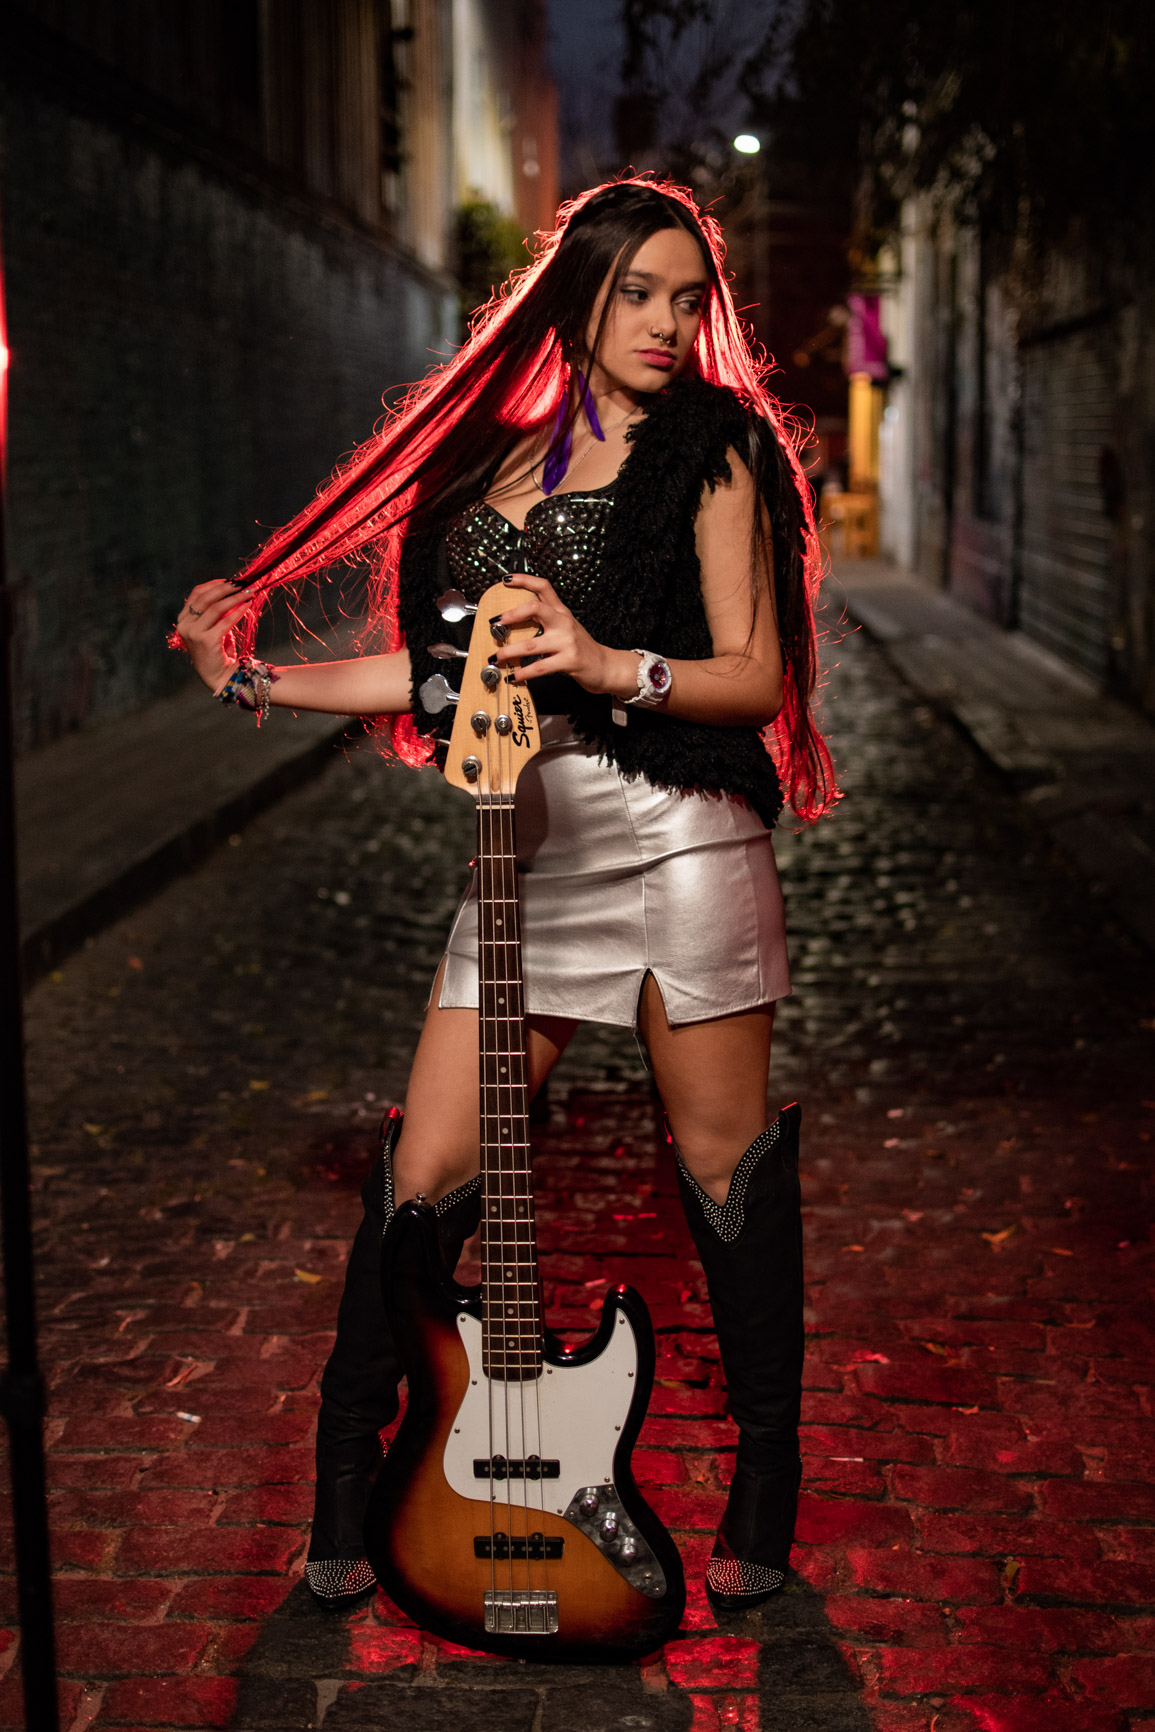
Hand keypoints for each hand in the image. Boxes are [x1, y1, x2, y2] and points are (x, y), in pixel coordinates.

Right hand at [173, 580, 256, 692]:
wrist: (220, 677)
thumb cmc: (218, 651)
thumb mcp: (213, 627)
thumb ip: (215, 611)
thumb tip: (233, 590)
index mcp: (184, 619)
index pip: (197, 594)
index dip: (214, 585)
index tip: (231, 580)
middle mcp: (185, 625)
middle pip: (205, 598)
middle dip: (226, 588)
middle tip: (242, 583)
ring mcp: (193, 633)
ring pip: (216, 608)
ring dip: (235, 598)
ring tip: (249, 592)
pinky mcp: (206, 641)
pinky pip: (224, 621)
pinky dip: (237, 611)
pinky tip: (247, 605)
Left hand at [494, 574, 630, 696]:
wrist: (605, 666)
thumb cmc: (580, 648)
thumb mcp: (565, 628)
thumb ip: (545, 621)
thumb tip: (512, 620)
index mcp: (561, 612)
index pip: (543, 587)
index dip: (524, 580)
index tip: (505, 580)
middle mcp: (563, 622)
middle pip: (536, 607)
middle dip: (513, 614)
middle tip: (497, 622)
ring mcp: (567, 641)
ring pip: (532, 644)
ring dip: (510, 651)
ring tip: (498, 656)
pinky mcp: (569, 660)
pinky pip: (540, 667)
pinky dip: (524, 672)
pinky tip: (515, 676)